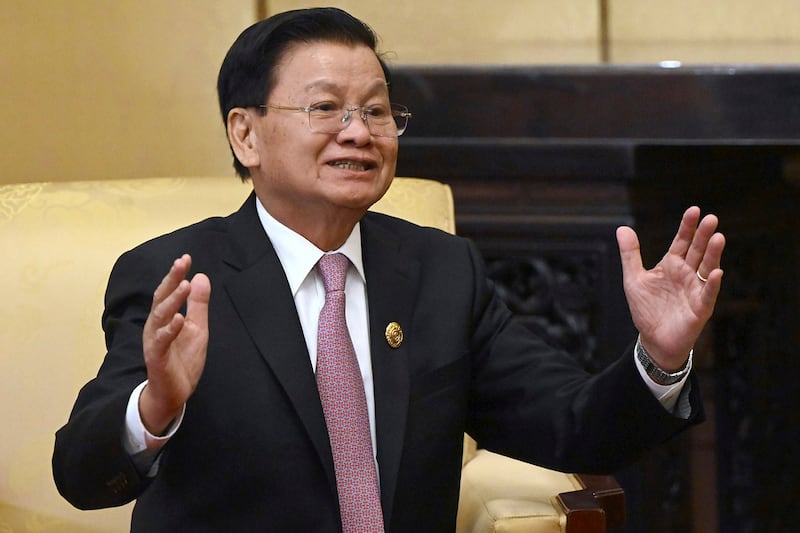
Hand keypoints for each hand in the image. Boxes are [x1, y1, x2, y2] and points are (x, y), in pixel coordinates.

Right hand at [140, 254, 210, 434]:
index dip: (176, 275)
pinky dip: (170, 329)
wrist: (175, 391)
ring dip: (172, 300)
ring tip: (184, 285)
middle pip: (161, 298)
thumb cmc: (183, 358)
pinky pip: (162, 340)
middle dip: (171, 280)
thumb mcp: (197, 327)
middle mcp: (156, 325)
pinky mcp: (157, 356)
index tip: (186, 258)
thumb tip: (200, 277)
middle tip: (182, 263)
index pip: (169, 291)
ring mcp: (155, 340)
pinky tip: (180, 319)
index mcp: (165, 317)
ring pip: (160, 316)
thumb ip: (198, 304)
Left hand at [616, 207, 724, 370]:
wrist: (653, 340)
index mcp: (672, 265)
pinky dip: (711, 284)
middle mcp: (687, 274)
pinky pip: (707, 294)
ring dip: (713, 254)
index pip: (681, 241)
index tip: (694, 210)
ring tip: (718, 237)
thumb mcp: (633, 279)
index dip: (687, 227)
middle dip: (704, 235)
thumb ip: (630, 254)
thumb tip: (622, 228)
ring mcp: (695, 290)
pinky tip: (716, 272)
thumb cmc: (646, 309)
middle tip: (711, 219)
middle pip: (697, 251)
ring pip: (706, 268)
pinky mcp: (700, 308)